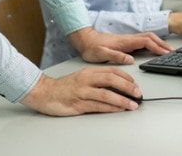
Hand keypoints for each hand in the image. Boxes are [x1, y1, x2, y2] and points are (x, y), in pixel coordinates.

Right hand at [20, 66, 141, 115]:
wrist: (43, 92)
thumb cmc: (63, 87)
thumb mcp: (81, 78)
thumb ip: (97, 80)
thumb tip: (116, 87)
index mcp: (88, 72)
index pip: (111, 71)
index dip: (126, 77)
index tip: (135, 83)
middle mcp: (86, 79)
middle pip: (111, 80)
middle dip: (127, 87)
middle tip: (138, 93)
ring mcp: (82, 92)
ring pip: (106, 94)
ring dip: (122, 100)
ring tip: (132, 104)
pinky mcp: (78, 104)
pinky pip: (98, 106)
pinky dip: (110, 108)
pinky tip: (118, 110)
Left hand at [67, 27, 172, 64]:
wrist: (85, 40)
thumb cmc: (91, 48)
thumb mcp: (100, 54)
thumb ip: (115, 56)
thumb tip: (130, 59)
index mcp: (124, 41)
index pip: (146, 42)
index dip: (157, 47)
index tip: (166, 54)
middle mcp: (128, 39)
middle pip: (150, 37)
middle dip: (162, 44)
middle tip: (173, 52)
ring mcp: (128, 40)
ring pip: (148, 38)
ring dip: (159, 43)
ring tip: (168, 51)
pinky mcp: (126, 42)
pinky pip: (143, 41)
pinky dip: (152, 44)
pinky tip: (155, 49)